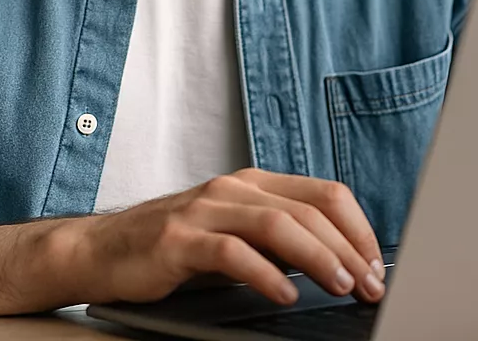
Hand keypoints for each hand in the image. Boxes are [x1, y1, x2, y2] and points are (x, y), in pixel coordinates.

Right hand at [66, 168, 386, 306]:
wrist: (101, 250)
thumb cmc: (174, 248)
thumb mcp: (235, 233)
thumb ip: (279, 239)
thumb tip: (339, 261)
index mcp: (254, 183)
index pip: (324, 194)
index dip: (358, 229)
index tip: (376, 266)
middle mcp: (233, 188)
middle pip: (309, 209)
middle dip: (348, 248)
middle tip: (368, 284)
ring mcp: (205, 210)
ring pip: (277, 225)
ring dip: (318, 257)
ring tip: (340, 284)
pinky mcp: (180, 238)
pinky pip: (232, 252)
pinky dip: (265, 273)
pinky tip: (284, 294)